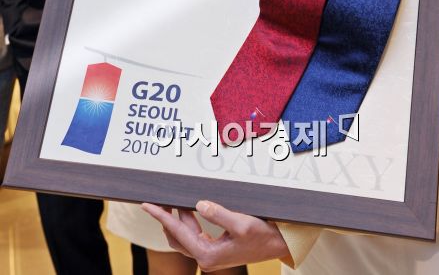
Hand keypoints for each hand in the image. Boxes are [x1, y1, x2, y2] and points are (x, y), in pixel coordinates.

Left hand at [142, 200, 289, 271]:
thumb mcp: (241, 223)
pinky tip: (190, 210)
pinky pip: (194, 235)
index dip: (161, 216)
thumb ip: (218, 214)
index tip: (147, 204)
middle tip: (160, 197)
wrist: (276, 245)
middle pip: (177, 235)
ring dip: (178, 218)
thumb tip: (198, 205)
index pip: (178, 231)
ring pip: (184, 236)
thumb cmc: (261, 235)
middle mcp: (205, 257)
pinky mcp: (215, 249)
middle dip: (167, 216)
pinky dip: (189, 222)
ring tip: (173, 200)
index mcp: (207, 254)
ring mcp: (209, 254)